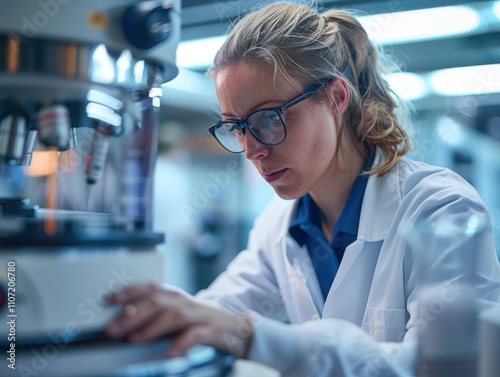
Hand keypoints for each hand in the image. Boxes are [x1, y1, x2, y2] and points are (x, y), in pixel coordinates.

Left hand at [105, 283, 252, 357]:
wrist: (235, 329)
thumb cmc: (199, 323)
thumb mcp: (174, 316)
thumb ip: (154, 317)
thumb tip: (122, 323)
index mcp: (174, 295)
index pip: (150, 287)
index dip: (129, 291)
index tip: (109, 299)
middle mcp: (185, 301)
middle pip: (156, 301)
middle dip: (132, 314)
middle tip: (112, 328)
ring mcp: (198, 314)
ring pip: (173, 315)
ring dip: (150, 327)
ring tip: (134, 339)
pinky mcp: (211, 329)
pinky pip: (195, 335)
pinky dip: (181, 343)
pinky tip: (170, 353)